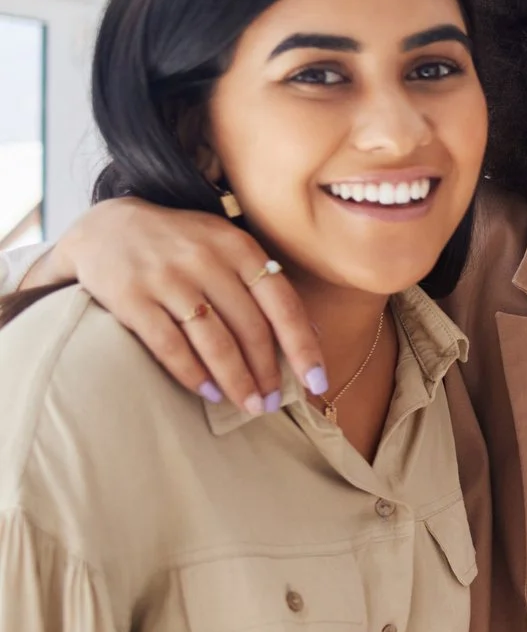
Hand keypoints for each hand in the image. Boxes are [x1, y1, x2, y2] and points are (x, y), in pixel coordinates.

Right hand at [32, 198, 324, 412]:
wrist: (105, 227)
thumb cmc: (183, 246)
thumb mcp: (226, 247)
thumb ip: (262, 283)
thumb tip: (310, 334)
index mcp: (239, 248)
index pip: (283, 305)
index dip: (303, 348)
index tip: (317, 382)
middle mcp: (207, 260)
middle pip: (250, 329)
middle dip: (267, 372)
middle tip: (271, 403)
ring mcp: (167, 278)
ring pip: (214, 342)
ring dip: (236, 380)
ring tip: (248, 405)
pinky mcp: (132, 297)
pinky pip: (169, 345)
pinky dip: (192, 374)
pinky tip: (207, 392)